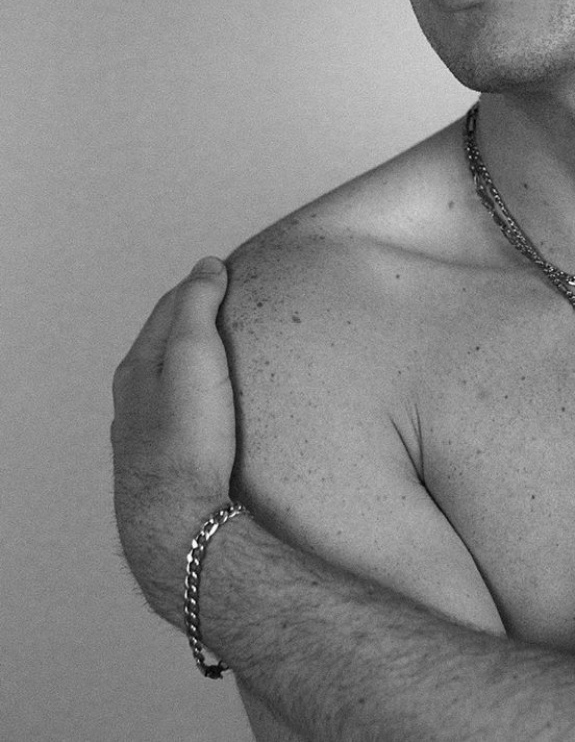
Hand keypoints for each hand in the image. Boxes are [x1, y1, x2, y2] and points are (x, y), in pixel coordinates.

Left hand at [112, 257, 235, 625]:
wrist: (179, 517)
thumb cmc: (187, 436)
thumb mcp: (194, 355)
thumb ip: (198, 306)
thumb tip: (207, 266)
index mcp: (137, 367)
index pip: (167, 308)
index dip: (197, 285)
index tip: (227, 272)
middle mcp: (134, 399)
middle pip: (165, 345)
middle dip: (194, 322)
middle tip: (232, 306)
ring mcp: (148, 433)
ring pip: (172, 383)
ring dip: (196, 363)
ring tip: (230, 355)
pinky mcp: (169, 462)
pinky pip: (184, 415)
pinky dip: (201, 396)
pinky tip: (222, 408)